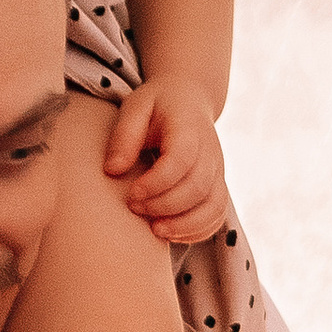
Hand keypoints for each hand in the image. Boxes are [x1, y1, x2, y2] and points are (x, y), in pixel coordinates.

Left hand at [103, 76, 227, 243]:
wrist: (190, 98)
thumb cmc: (158, 104)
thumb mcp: (135, 107)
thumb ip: (124, 136)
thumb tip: (112, 170)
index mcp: (189, 128)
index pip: (180, 161)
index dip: (156, 183)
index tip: (131, 193)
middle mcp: (210, 152)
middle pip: (198, 188)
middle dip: (165, 206)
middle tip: (134, 208)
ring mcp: (218, 171)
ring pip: (214, 207)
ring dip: (184, 224)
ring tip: (155, 230)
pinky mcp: (218, 186)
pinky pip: (216, 216)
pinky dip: (197, 230)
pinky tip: (171, 233)